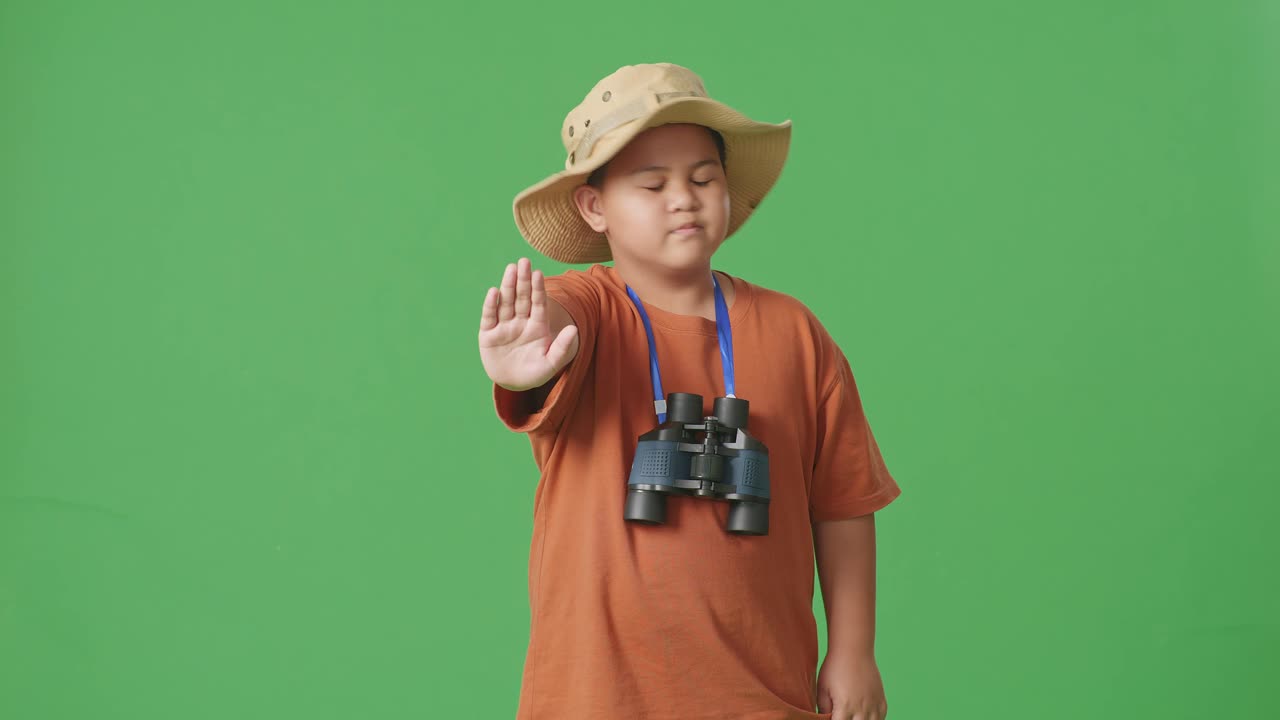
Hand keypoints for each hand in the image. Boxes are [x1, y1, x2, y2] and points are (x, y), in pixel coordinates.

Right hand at [478, 258, 577, 391]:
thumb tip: (574, 329)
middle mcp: (520, 322)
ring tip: (510, 269)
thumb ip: (562, 348)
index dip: (538, 289)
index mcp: (537, 326)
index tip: (539, 273)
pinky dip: (491, 305)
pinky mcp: (488, 334)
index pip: (538, 304)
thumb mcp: (551, 364)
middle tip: (524, 261)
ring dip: (508, 286)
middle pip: (522, 298)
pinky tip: (493, 292)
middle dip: (523, 280)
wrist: (512, 384)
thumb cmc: (535, 373)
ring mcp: (504, 327)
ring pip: (506, 303)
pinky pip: (489, 317)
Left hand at [816, 651, 887, 719]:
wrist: (853, 650)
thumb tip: (824, 719)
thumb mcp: (822, 689)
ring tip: (854, 716)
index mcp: (845, 708)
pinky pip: (881, 717)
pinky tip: (866, 716)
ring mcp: (874, 705)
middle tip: (843, 715)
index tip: (834, 717)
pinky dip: (875, 719)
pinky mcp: (881, 699)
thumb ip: (823, 710)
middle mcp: (862, 710)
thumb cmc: (834, 668)